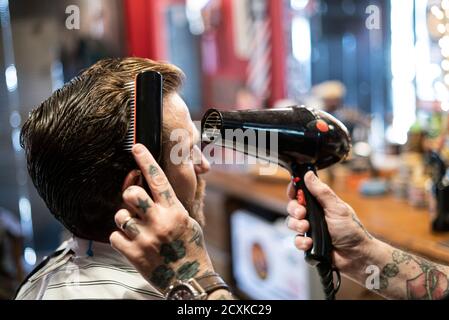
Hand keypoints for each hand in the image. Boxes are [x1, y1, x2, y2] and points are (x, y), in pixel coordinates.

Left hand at [109, 144, 213, 291]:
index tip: (137, 147)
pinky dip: (121, 238)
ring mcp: (145, 238)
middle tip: (135, 202)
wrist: (190, 279)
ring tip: (136, 228)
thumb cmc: (191, 248)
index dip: (146, 161)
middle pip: (132, 195)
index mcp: (175, 211)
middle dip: (130, 195)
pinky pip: (114, 236)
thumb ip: (173, 204)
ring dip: (125, 219)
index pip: (158, 180)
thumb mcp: (189, 221)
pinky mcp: (134, 254)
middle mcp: (159, 222)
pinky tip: (133, 242)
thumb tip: (162, 186)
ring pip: (120, 215)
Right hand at [286, 171, 374, 272]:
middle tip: (302, 213)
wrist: (356, 255)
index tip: (294, 193)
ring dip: (297, 225)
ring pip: (291, 223)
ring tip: (307, 228)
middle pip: (293, 207)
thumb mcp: (337, 208)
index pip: (301, 192)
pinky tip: (309, 243)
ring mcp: (310, 229)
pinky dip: (301, 241)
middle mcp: (313, 214)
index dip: (294, 191)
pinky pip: (296, 240)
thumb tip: (309, 174)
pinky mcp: (308, 243)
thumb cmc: (351, 230)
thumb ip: (321, 192)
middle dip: (295, 209)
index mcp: (320, 203)